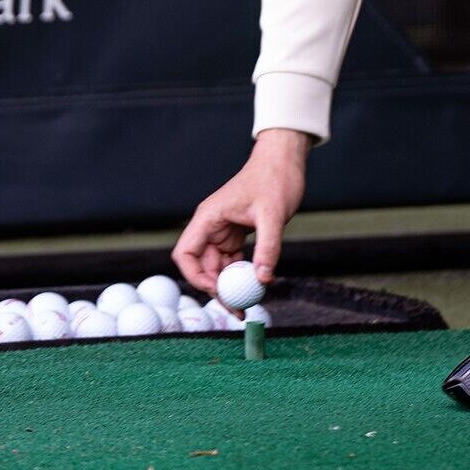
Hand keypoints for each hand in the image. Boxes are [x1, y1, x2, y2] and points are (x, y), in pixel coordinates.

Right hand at [172, 128, 309, 297]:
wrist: (283, 161)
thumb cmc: (274, 179)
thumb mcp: (273, 214)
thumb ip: (267, 247)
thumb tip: (263, 279)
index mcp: (209, 217)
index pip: (186, 253)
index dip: (195, 276)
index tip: (218, 291)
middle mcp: (211, 226)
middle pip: (201, 266)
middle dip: (216, 289)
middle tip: (236, 309)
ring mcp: (223, 231)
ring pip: (217, 267)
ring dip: (228, 286)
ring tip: (245, 305)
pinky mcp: (236, 234)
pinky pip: (231, 262)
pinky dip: (239, 276)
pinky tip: (254, 286)